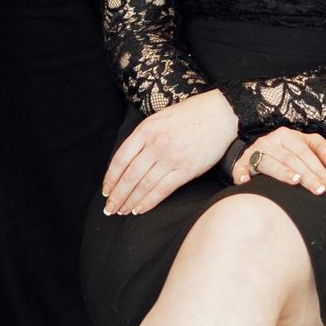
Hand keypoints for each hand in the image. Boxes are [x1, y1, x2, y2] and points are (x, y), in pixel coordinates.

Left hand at [101, 89, 237, 215]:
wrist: (220, 114)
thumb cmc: (189, 115)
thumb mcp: (159, 119)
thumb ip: (144, 137)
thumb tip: (129, 160)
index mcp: (145, 130)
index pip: (120, 159)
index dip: (111, 178)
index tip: (106, 190)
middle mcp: (155, 144)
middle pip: (130, 175)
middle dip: (117, 194)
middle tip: (110, 208)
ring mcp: (171, 157)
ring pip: (144, 184)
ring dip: (131, 201)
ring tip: (122, 211)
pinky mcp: (187, 169)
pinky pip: (163, 189)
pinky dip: (149, 201)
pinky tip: (140, 209)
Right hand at [232, 127, 325, 195]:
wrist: (267, 149)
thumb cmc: (292, 150)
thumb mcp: (310, 144)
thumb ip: (325, 151)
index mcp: (286, 135)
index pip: (305, 152)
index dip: (319, 168)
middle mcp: (269, 141)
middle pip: (290, 158)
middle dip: (307, 175)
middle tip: (319, 190)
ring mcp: (255, 151)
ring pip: (269, 162)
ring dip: (282, 172)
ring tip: (295, 181)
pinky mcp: (243, 162)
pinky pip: (240, 167)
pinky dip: (242, 174)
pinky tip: (246, 182)